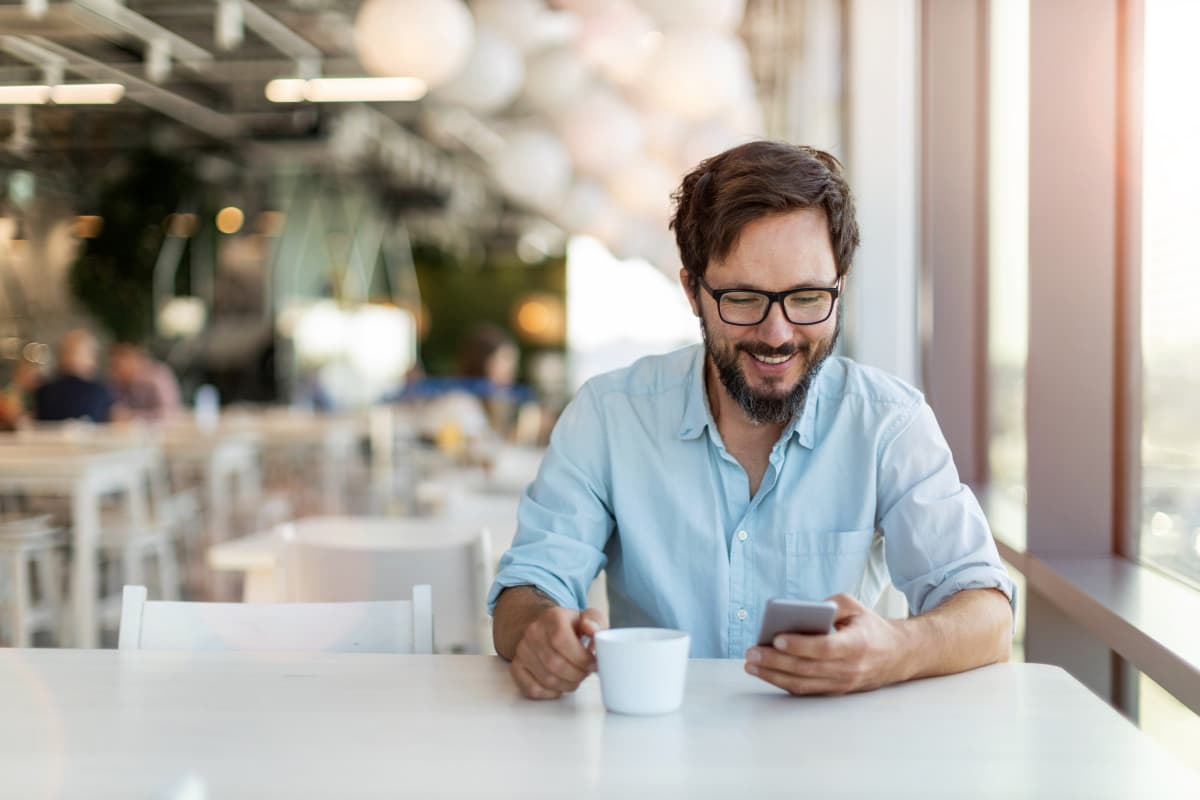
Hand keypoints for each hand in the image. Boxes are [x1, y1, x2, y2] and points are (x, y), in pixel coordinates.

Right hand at [510, 606, 607, 699]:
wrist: (547, 629)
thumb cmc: (571, 627)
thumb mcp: (588, 618)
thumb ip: (595, 620)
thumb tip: (592, 629)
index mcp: (552, 617)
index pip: (561, 640)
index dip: (581, 657)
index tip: (593, 663)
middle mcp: (533, 632)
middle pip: (555, 663)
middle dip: (577, 674)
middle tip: (586, 673)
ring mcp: (522, 650)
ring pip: (546, 679)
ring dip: (567, 685)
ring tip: (575, 677)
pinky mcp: (517, 666)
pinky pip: (533, 689)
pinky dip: (551, 692)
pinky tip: (560, 684)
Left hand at [743, 593, 908, 694]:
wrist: (897, 655)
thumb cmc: (870, 627)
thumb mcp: (855, 607)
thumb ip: (830, 604)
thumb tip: (800, 611)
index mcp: (856, 644)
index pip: (824, 648)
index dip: (800, 645)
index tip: (776, 638)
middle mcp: (850, 668)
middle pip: (807, 668)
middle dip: (775, 662)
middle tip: (751, 653)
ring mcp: (842, 683)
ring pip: (803, 684)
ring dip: (773, 676)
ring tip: (751, 665)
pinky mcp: (836, 691)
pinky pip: (806, 690)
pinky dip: (783, 683)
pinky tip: (766, 673)